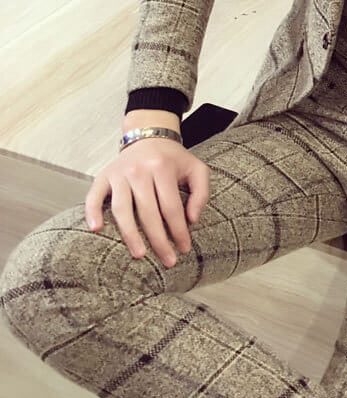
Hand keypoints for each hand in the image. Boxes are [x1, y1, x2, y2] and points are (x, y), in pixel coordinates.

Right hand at [84, 138, 208, 267]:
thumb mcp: (197, 169)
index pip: (171, 207)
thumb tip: (192, 220)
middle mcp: (139, 171)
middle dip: (158, 240)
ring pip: (122, 209)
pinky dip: (92, 211)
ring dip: (130, 234)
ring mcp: (119, 174)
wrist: (149, 137)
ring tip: (139, 254)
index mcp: (163, 169)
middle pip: (148, 212)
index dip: (178, 231)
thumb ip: (201, 193)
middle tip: (168, 261)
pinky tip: (96, 229)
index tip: (184, 249)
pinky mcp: (104, 176)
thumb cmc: (174, 159)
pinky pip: (94, 196)